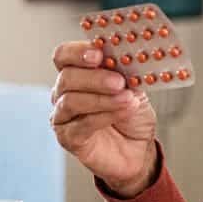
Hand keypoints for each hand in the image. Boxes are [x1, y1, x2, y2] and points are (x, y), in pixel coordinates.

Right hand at [50, 42, 158, 196]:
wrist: (139, 148)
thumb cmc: (132, 115)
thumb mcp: (134, 87)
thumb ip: (125, 72)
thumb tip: (126, 58)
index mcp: (77, 73)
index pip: (64, 55)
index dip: (77, 52)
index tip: (99, 54)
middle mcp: (64, 92)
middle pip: (66, 77)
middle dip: (94, 78)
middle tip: (118, 81)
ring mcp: (63, 116)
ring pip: (71, 101)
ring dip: (102, 99)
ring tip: (127, 99)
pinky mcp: (68, 138)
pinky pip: (80, 125)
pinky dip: (104, 116)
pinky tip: (123, 112)